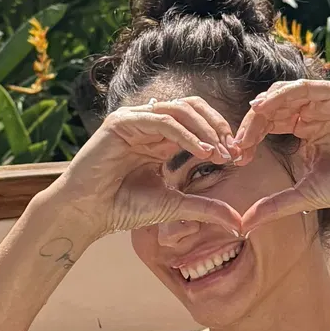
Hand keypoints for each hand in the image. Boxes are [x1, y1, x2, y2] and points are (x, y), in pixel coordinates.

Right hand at [49, 96, 244, 241]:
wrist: (90, 213)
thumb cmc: (124, 208)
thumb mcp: (175, 205)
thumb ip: (206, 208)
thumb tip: (239, 224)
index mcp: (160, 138)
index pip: (197, 120)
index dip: (220, 134)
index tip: (239, 157)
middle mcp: (148, 124)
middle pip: (192, 106)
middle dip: (217, 126)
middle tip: (233, 150)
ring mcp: (134, 119)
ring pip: (179, 110)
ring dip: (205, 129)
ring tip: (219, 153)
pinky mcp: (121, 122)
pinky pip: (162, 121)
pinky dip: (186, 135)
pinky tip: (202, 151)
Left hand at [232, 79, 329, 234]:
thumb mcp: (305, 194)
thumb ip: (274, 205)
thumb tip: (243, 224)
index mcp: (306, 128)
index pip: (270, 123)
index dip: (250, 136)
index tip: (237, 156)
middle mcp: (315, 111)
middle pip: (273, 107)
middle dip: (252, 123)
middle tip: (238, 143)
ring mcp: (329, 101)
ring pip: (286, 94)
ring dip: (264, 107)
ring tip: (249, 124)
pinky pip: (308, 88)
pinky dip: (285, 94)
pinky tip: (268, 107)